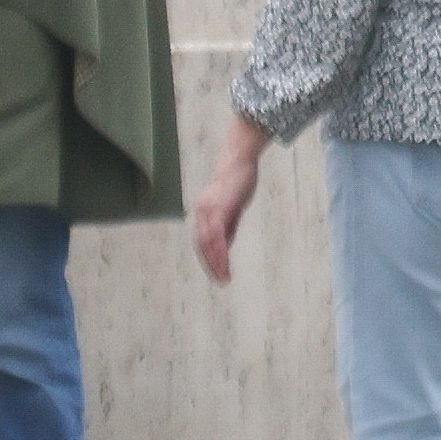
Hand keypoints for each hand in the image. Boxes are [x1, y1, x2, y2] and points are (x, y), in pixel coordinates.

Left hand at [193, 114, 270, 284]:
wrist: (239, 158)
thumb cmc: (237, 180)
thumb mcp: (232, 207)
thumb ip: (227, 226)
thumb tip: (224, 247)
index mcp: (204, 211)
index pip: (201, 241)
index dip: (208, 258)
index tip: (217, 273)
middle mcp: (202, 211)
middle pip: (201, 245)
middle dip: (210, 265)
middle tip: (221, 281)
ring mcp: (209, 209)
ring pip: (207, 243)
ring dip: (216, 263)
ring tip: (225, 278)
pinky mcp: (220, 207)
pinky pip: (217, 235)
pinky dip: (220, 252)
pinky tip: (226, 263)